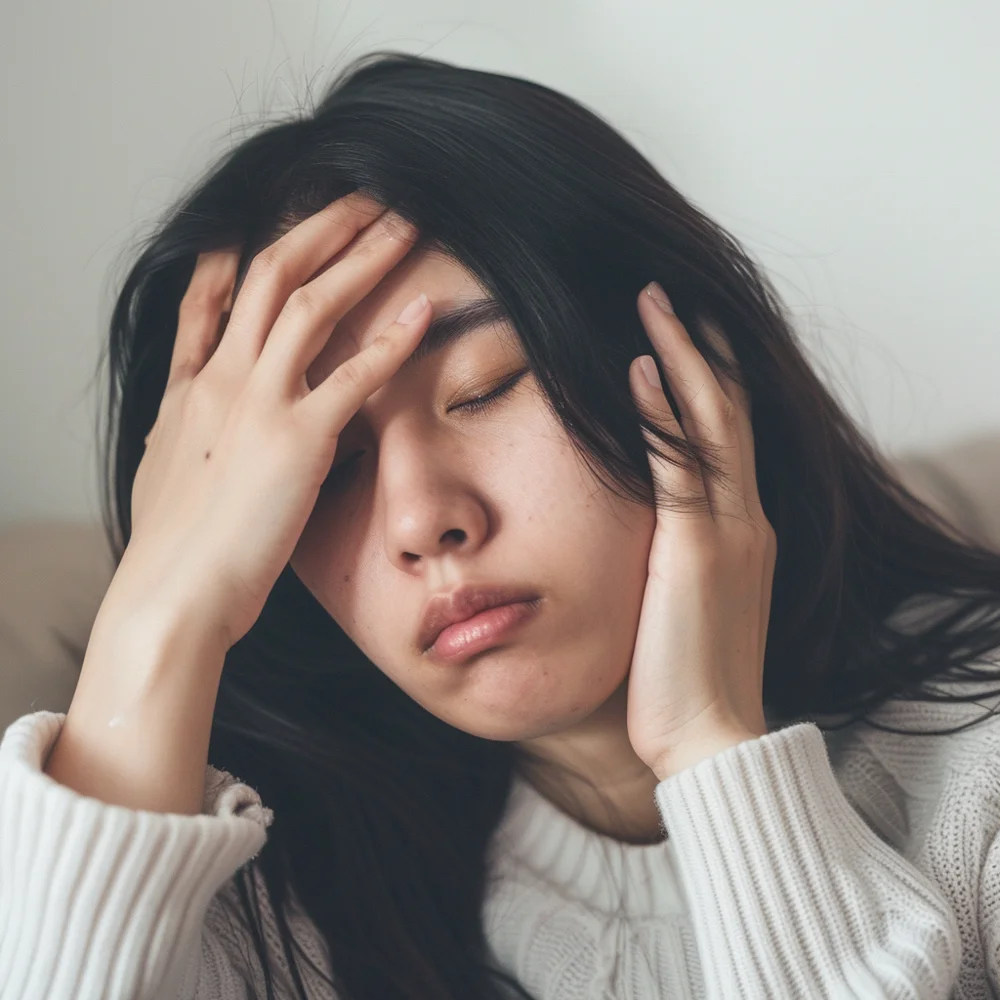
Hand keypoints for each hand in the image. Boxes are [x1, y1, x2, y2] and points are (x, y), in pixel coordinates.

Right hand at [123, 192, 431, 650]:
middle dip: (320, 224)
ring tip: (402, 221)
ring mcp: (258, 402)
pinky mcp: (298, 439)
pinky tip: (425, 309)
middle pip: (272, 273)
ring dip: (361, 255)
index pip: (214, 294)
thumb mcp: (165, 471)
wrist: (173, 595)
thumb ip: (186, 430)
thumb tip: (198, 422)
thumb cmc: (175, 549)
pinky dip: (392, 339)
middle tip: (362, 194)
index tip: (272, 220)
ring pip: (312, 302)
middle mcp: (222, 378)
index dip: (245, 250)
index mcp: (190, 386)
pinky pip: (354, 374)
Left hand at [625, 283, 775, 779]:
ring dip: (680, 356)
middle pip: (727, 409)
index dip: (709, 378)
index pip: (730, 434)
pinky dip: (660, 414)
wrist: (712, 736)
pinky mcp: (696, 551)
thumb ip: (675, 552)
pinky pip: (678, 467)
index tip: (684, 334)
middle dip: (697, 346)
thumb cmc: (688, 676)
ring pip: (711, 421)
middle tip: (665, 294)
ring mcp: (728, 531)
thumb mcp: (685, 599)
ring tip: (653, 304)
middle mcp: (745, 519)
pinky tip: (636, 370)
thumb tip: (643, 527)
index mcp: (743, 530)